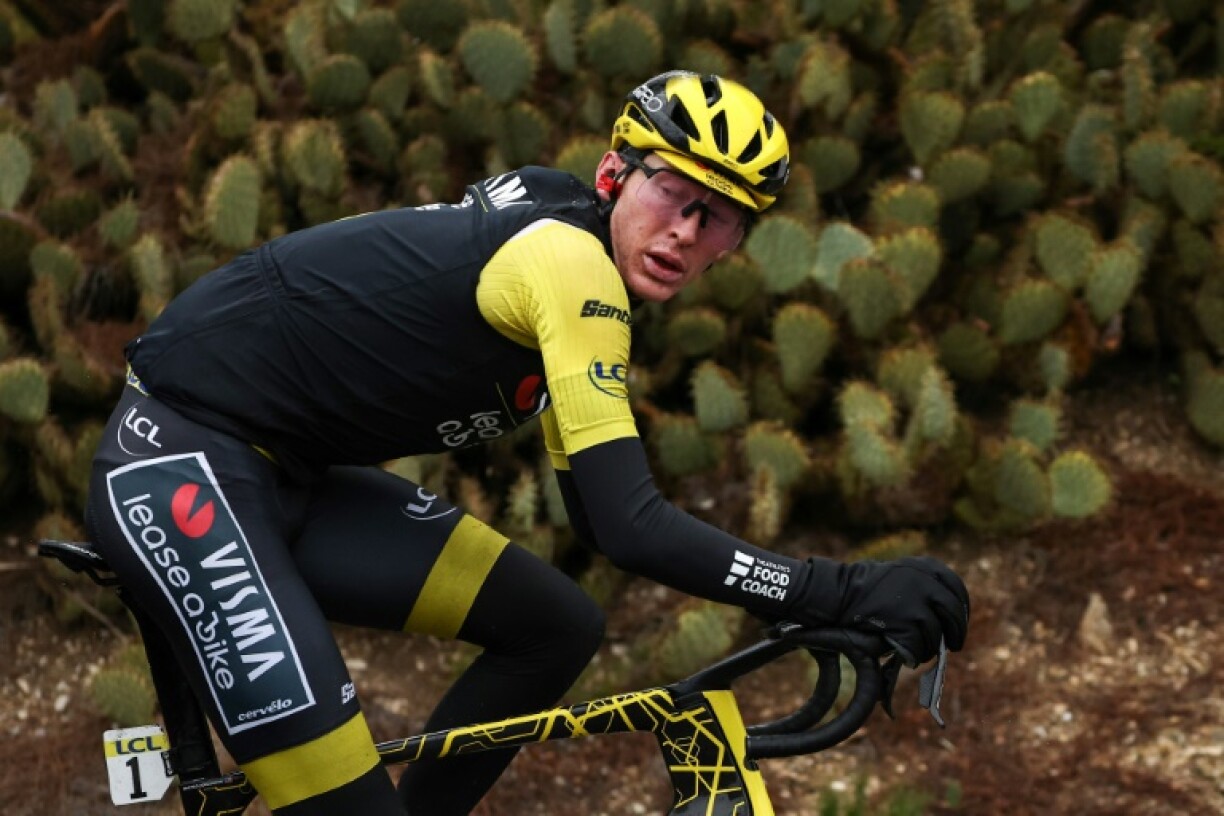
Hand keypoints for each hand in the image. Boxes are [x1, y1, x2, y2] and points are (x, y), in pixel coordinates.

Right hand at [791, 556, 969, 665]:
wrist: (838, 593)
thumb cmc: (865, 587)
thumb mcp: (900, 574)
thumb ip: (924, 585)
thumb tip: (950, 616)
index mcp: (926, 567)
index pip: (957, 591)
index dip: (961, 611)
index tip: (957, 624)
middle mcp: (926, 582)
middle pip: (953, 615)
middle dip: (955, 634)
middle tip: (953, 646)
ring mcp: (916, 603)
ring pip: (936, 635)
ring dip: (930, 648)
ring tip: (919, 652)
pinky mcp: (905, 623)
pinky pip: (918, 646)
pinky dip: (914, 655)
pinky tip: (905, 656)